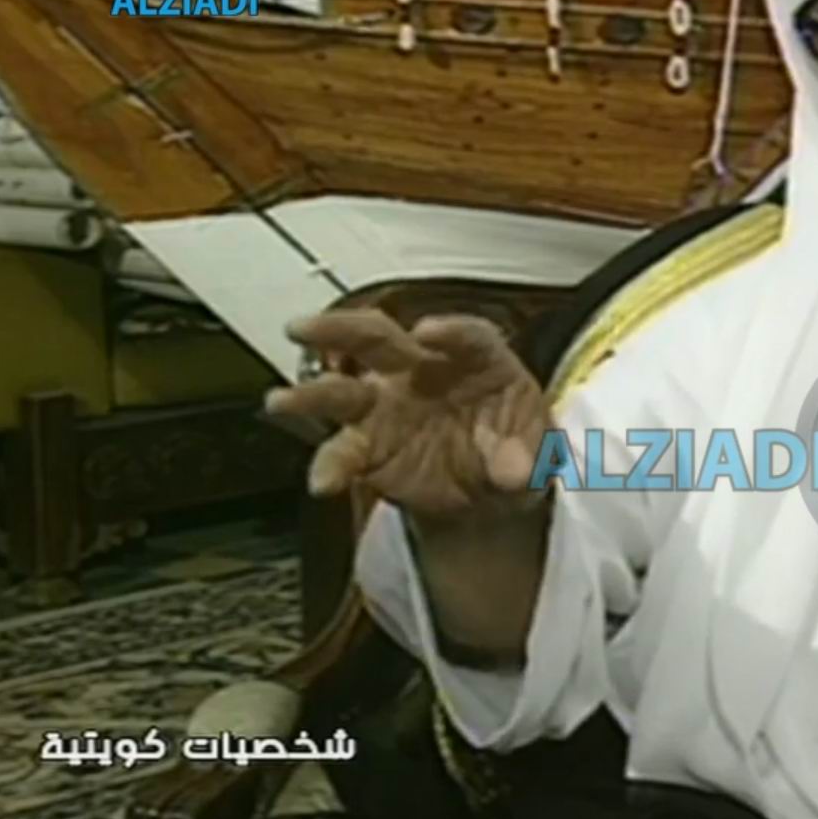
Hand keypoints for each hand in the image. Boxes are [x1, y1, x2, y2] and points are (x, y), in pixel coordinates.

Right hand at [267, 310, 550, 524]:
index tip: (427, 332)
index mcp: (476, 358)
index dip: (448, 330)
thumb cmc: (514, 450)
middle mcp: (422, 370)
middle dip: (341, 328)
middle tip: (305, 326)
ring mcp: (388, 405)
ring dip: (311, 391)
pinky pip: (344, 451)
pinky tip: (322, 481)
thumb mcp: (535, 455)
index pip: (464, 335)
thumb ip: (523, 457)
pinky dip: (332, 466)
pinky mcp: (370, 446)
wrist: (491, 492)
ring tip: (281, 401)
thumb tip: (512, 470)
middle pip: (377, 337)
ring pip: (343, 387)